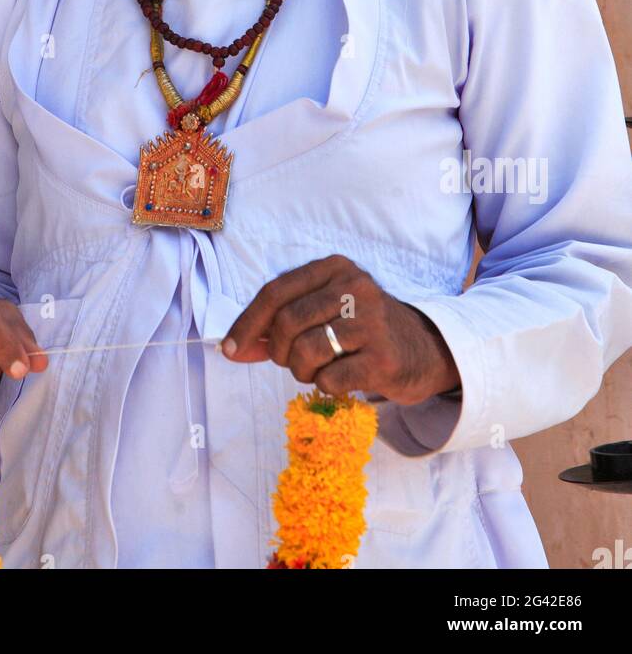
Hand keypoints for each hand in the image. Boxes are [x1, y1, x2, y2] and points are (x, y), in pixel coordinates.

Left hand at [222, 255, 460, 405]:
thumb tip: (232, 348)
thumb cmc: (360, 330)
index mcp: (334, 267)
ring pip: (305, 352)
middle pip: (286, 323)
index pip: (275, 292)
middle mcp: (355, 287)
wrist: (424, 349)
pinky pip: (329, 379)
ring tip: (318, 368)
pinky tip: (342, 378)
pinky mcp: (383, 358)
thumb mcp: (322, 313)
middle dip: (278, 351)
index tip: (229, 350)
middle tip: (290, 361)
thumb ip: (277, 326)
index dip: (246, 323)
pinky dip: (325, 385)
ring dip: (300, 371)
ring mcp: (371, 321)